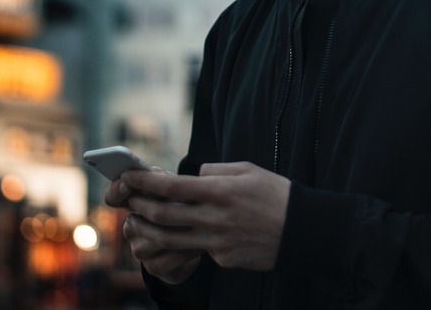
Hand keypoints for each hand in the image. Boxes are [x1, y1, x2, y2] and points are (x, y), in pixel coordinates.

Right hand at [103, 168, 201, 283]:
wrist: (195, 243)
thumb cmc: (184, 206)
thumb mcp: (176, 190)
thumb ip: (163, 181)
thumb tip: (157, 174)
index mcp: (133, 203)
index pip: (113, 197)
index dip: (117, 190)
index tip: (127, 184)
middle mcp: (131, 227)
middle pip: (137, 219)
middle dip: (160, 209)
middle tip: (181, 203)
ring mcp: (140, 249)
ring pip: (155, 238)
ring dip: (177, 231)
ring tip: (197, 224)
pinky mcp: (154, 266)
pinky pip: (167, 258)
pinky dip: (186, 250)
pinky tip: (199, 243)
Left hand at [123, 161, 290, 270]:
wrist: (302, 230)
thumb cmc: (276, 194)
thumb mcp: (248, 170)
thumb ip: (217, 171)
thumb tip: (195, 176)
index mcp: (221, 191)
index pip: (172, 187)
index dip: (145, 182)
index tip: (128, 177)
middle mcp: (215, 218)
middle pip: (164, 215)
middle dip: (140, 206)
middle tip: (129, 199)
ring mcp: (217, 242)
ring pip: (171, 239)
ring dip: (149, 230)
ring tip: (138, 222)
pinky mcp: (223, 259)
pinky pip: (197, 249)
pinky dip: (186, 241)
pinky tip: (183, 235)